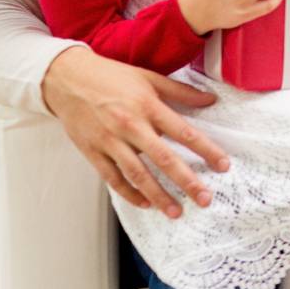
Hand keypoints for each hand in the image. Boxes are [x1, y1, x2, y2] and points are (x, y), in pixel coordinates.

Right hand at [41, 45, 229, 217]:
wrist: (66, 78)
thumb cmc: (110, 76)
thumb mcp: (149, 78)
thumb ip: (181, 91)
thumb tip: (210, 100)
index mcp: (148, 106)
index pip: (184, 132)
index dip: (206, 150)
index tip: (223, 165)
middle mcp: (130, 125)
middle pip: (163, 159)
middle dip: (186, 181)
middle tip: (204, 199)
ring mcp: (109, 141)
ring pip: (137, 174)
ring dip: (158, 195)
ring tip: (176, 211)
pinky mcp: (92, 151)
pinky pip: (112, 178)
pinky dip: (129, 193)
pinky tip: (144, 203)